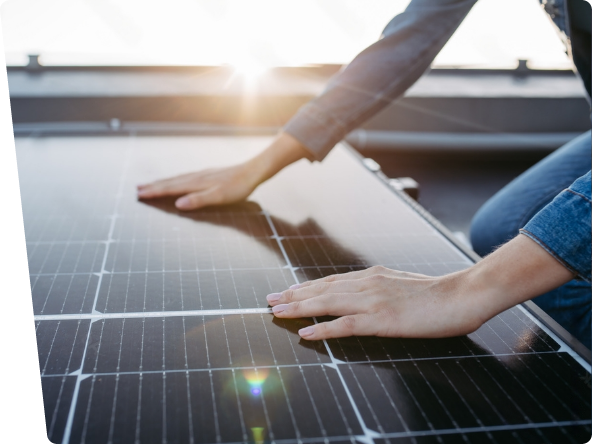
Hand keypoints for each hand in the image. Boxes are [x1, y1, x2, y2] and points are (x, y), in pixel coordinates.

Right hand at [137, 163, 259, 209]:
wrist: (252, 172)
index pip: (170, 189)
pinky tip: (177, 180)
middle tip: (137, 189)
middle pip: (170, 182)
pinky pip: (185, 177)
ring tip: (150, 184)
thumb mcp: (218, 197)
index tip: (140, 194)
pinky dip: (175, 179)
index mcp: (196, 184)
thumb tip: (179, 204)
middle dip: (153, 186)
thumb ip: (198, 200)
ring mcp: (202, 175)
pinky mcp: (208, 175)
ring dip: (162, 182)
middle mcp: (196, 177)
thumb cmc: (238, 187)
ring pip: (177, 178)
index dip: (155, 192)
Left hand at [267, 266, 481, 339]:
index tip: (285, 291)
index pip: (330, 281)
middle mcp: (367, 284)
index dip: (304, 287)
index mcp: (371, 276)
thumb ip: (378, 287)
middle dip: (292, 295)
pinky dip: (322, 328)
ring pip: (327, 302)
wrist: (462, 295)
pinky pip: (345, 325)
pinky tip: (305, 333)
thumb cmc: (435, 294)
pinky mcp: (383, 320)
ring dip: (298, 308)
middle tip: (269, 300)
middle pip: (321, 289)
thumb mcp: (400, 283)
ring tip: (276, 312)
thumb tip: (359, 293)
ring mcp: (373, 301)